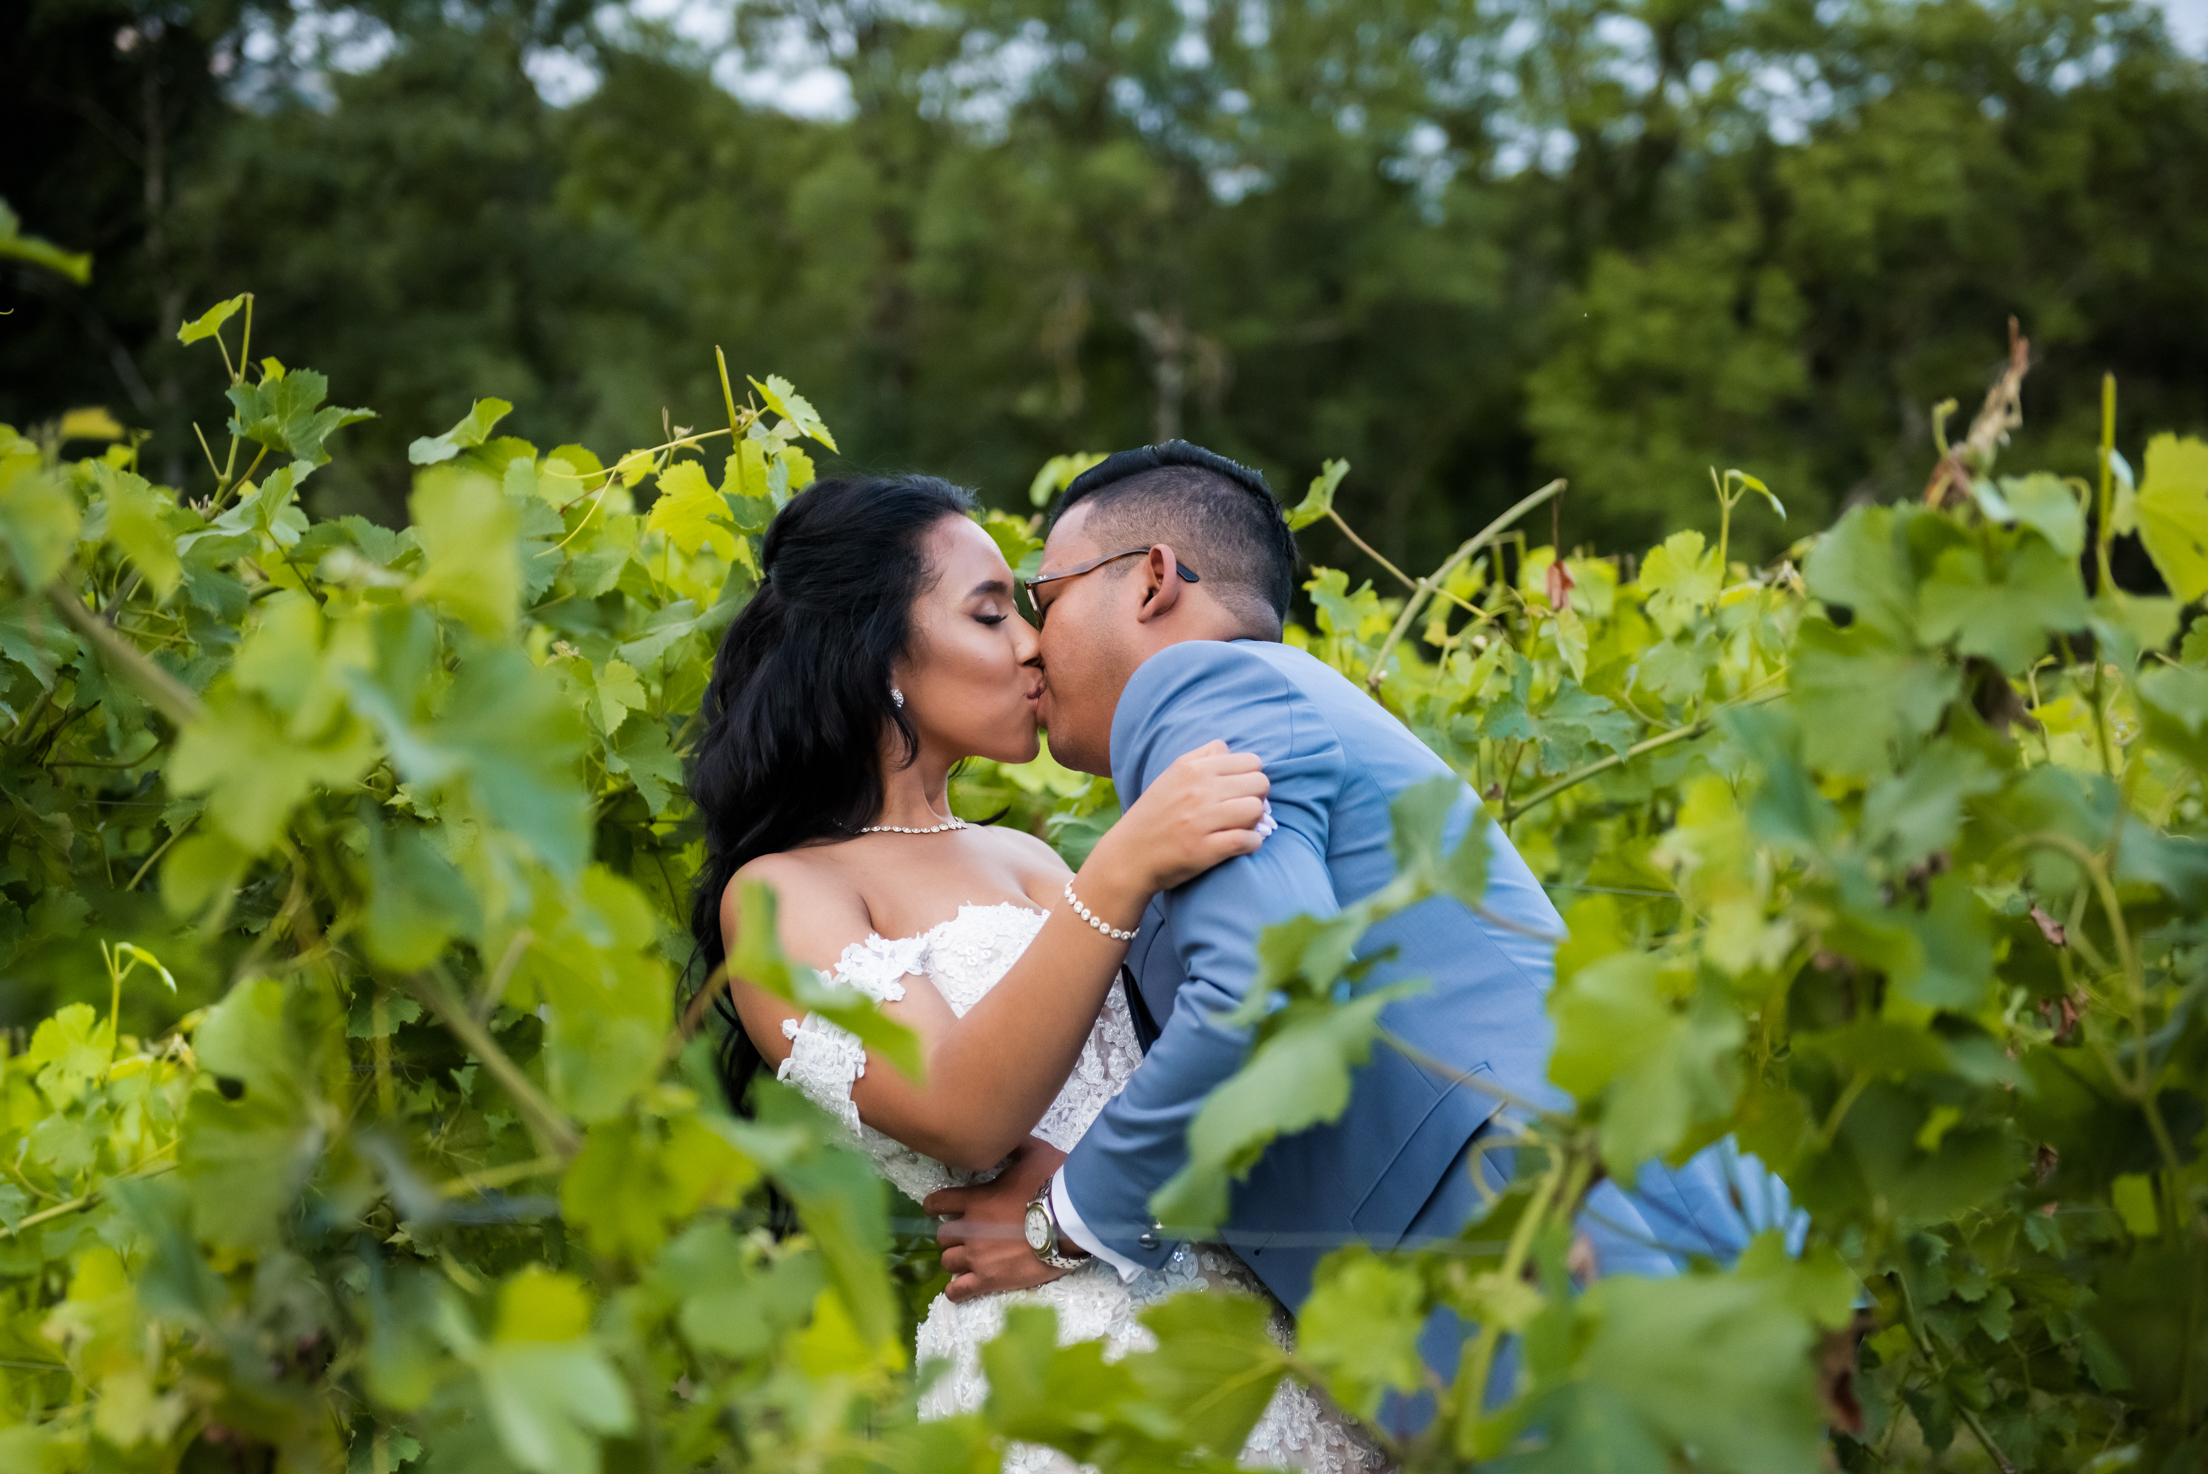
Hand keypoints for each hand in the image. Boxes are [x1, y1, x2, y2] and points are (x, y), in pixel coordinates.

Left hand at [923, 1137, 1070, 1302]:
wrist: (1070, 1222)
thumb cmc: (1053, 1186)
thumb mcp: (1034, 1154)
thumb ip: (1015, 1146)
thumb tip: (1008, 1132)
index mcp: (975, 1200)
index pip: (937, 1203)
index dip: (934, 1205)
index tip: (936, 1208)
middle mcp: (970, 1229)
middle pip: (942, 1235)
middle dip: (951, 1234)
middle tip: (965, 1233)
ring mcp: (979, 1257)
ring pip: (948, 1262)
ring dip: (955, 1259)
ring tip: (967, 1258)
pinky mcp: (991, 1280)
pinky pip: (960, 1291)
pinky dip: (956, 1290)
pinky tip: (960, 1288)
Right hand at [1085, 741, 1270, 915]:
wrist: (1130, 855)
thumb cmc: (1154, 814)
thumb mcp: (1171, 775)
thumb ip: (1201, 756)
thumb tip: (1228, 749)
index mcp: (1193, 769)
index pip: (1252, 761)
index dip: (1252, 777)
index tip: (1241, 792)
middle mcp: (1199, 791)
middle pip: (1260, 784)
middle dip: (1257, 797)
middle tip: (1243, 810)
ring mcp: (1202, 820)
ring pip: (1256, 810)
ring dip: (1255, 821)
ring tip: (1241, 827)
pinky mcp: (1205, 849)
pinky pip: (1248, 840)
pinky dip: (1251, 843)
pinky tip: (1241, 845)